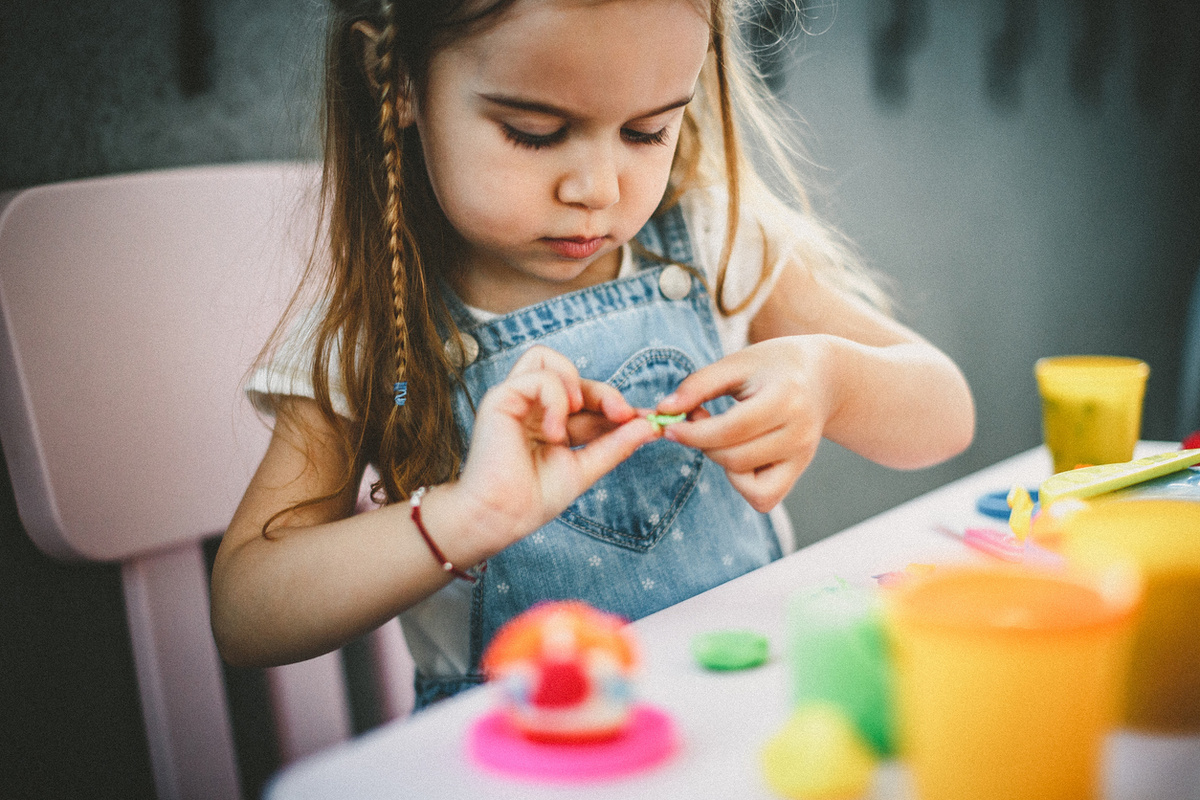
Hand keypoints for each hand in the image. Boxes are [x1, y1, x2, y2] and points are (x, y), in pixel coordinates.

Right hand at [457, 346, 658, 550]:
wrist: (503, 517)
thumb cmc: (534, 499)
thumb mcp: (586, 468)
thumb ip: (615, 445)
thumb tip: (650, 426)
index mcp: (552, 422)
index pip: (589, 400)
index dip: (616, 405)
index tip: (648, 420)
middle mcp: (533, 407)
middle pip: (575, 376)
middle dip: (606, 393)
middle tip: (625, 415)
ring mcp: (516, 400)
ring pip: (547, 358)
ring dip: (574, 383)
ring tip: (577, 416)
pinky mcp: (501, 398)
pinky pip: (538, 377)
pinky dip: (555, 399)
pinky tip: (554, 432)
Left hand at [653, 336, 834, 511]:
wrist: (824, 377)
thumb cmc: (773, 366)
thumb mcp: (737, 363)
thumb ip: (698, 385)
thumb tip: (663, 411)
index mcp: (786, 398)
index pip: (732, 429)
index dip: (694, 433)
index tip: (670, 426)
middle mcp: (800, 433)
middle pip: (735, 458)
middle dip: (703, 444)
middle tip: (697, 420)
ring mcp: (803, 457)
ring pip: (745, 481)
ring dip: (721, 461)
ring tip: (723, 435)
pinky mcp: (799, 472)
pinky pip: (764, 498)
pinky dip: (742, 483)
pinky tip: (740, 454)